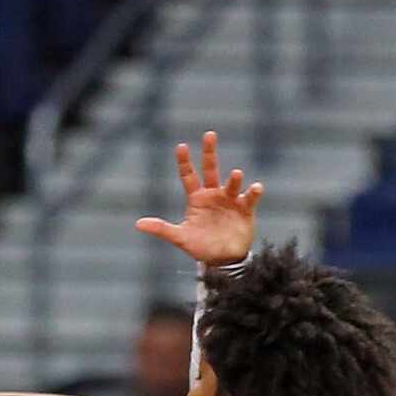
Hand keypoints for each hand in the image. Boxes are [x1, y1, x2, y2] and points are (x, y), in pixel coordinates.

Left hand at [135, 130, 262, 268]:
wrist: (223, 260)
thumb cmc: (201, 246)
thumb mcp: (180, 238)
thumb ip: (161, 229)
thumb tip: (138, 224)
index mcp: (197, 198)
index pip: (189, 175)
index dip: (185, 161)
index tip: (181, 146)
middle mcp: (214, 195)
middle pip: (211, 169)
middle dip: (209, 152)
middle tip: (209, 135)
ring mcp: (230, 200)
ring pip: (232, 185)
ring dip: (235, 179)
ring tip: (237, 174)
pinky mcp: (245, 210)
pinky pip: (250, 198)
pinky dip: (254, 193)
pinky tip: (256, 188)